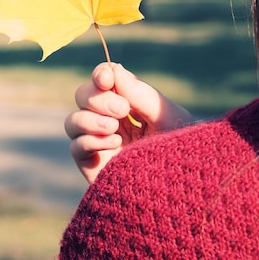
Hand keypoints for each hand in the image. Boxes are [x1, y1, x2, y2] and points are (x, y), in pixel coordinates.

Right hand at [65, 62, 192, 183]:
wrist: (185, 190)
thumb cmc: (184, 149)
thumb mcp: (167, 116)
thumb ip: (140, 94)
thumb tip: (114, 69)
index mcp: (129, 104)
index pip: (103, 81)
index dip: (100, 75)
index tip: (106, 78)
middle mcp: (110, 121)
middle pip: (82, 96)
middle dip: (97, 98)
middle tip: (121, 108)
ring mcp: (100, 145)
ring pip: (73, 121)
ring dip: (90, 119)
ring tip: (115, 128)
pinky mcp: (94, 168)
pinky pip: (76, 147)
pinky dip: (90, 140)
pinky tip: (115, 144)